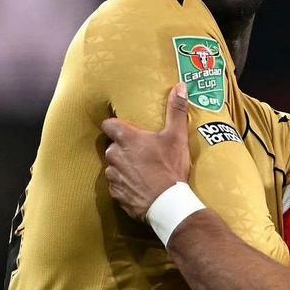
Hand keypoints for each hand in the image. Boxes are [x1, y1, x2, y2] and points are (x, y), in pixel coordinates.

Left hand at [101, 83, 190, 219]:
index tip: (126, 128)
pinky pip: (116, 185)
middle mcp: (114, 155)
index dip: (116, 125)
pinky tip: (140, 186)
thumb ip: (176, 110)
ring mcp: (113, 176)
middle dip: (123, 147)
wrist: (167, 204)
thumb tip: (180, 86)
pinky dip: (125, 184)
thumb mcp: (177, 137)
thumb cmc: (170, 167)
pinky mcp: (115, 193)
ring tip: (141, 170)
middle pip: (112, 146)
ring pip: (113, 166)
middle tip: (141, 151)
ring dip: (123, 166)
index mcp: (127, 139)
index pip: (108, 124)